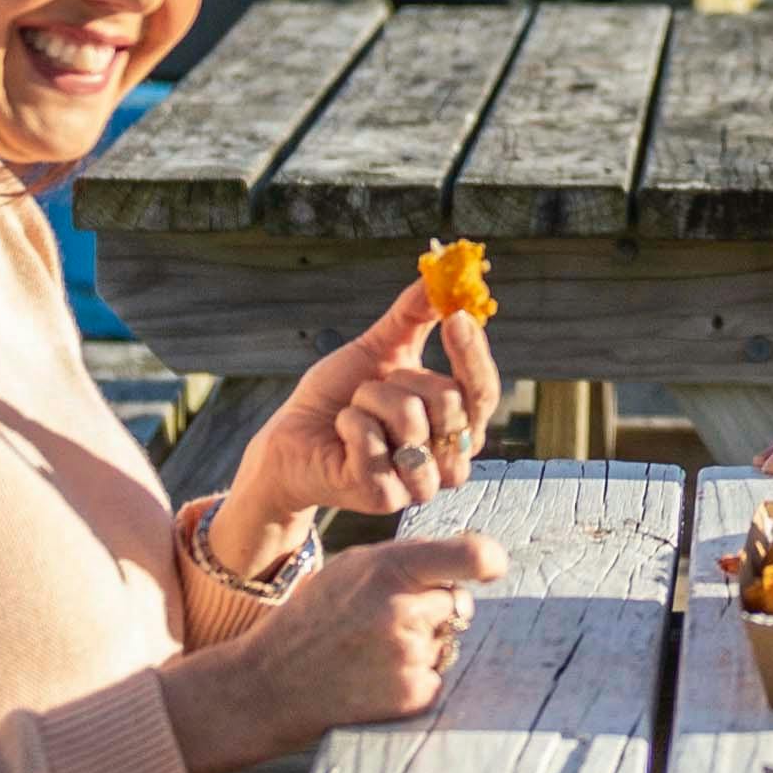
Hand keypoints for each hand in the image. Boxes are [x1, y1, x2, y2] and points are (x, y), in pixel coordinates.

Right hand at [162, 533, 504, 772]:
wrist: (272, 684)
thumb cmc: (315, 617)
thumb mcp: (351, 567)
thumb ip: (406, 560)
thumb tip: (470, 559)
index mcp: (390, 569)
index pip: (469, 555)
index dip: (488, 559)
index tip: (494, 567)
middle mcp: (405, 611)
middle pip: (456, 602)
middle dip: (434, 608)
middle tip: (383, 621)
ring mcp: (410, 657)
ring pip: (445, 642)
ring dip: (422, 645)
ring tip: (370, 652)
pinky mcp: (412, 695)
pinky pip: (436, 677)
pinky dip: (415, 678)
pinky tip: (375, 678)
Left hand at [229, 277, 506, 546]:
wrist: (290, 439)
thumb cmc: (339, 397)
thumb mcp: (379, 349)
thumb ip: (414, 316)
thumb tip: (441, 274)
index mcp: (456, 428)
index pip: (483, 391)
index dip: (473, 353)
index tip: (456, 316)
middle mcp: (447, 462)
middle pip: (449, 401)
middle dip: (399, 381)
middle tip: (371, 389)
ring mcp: (418, 484)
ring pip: (411, 418)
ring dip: (369, 401)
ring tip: (354, 412)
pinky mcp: (384, 498)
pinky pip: (372, 439)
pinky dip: (348, 422)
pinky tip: (340, 433)